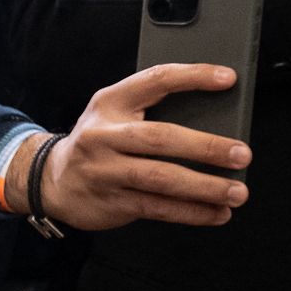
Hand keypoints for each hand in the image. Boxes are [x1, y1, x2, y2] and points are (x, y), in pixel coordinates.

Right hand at [31, 64, 252, 229]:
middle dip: (205, 146)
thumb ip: (153, 112)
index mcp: (110, 103)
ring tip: (236, 191)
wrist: (50, 180)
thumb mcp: (114, 115)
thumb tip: (217, 124)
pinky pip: (157, 208)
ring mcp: (105, 171)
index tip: (229, 79)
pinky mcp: (111, 202)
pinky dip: (192, 212)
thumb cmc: (98, 143)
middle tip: (241, 153)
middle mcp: (103, 135)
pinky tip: (216, 213)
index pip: (155, 81)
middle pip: (160, 138)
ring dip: (204, 187)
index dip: (193, 77)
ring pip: (160, 178)